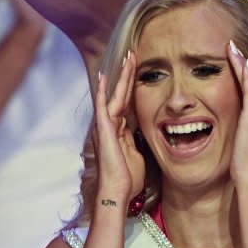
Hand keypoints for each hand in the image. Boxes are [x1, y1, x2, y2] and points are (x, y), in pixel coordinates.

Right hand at [93, 52, 144, 208]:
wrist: (117, 192)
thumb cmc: (128, 178)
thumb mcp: (137, 153)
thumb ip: (138, 138)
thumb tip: (145, 130)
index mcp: (120, 129)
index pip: (128, 101)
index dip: (133, 85)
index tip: (139, 69)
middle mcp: (110, 124)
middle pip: (122, 93)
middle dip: (128, 74)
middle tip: (133, 54)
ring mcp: (105, 126)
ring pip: (115, 94)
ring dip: (122, 76)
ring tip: (128, 57)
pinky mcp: (103, 130)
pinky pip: (103, 106)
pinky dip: (103, 91)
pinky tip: (104, 76)